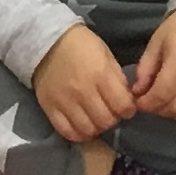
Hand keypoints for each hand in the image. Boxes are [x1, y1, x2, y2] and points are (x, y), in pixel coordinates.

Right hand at [30, 23, 137, 145]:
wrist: (47, 41)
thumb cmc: (82, 45)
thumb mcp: (106, 55)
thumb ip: (118, 80)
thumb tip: (126, 102)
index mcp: (100, 74)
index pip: (123, 106)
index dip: (128, 110)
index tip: (125, 106)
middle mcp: (83, 90)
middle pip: (106, 121)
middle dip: (113, 119)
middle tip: (109, 112)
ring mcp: (65, 101)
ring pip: (88, 130)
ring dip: (96, 127)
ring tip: (95, 118)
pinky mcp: (49, 108)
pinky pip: (67, 132)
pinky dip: (78, 133)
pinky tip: (82, 125)